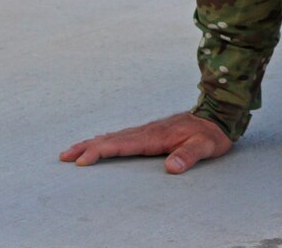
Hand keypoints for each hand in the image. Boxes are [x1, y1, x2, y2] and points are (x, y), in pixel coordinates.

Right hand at [59, 112, 232, 173]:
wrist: (217, 114)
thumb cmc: (210, 133)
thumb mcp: (205, 146)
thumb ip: (188, 156)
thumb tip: (171, 168)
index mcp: (154, 136)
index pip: (121, 145)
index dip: (100, 152)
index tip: (82, 160)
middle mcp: (146, 131)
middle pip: (110, 139)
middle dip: (86, 147)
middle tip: (64, 156)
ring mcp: (146, 130)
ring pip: (113, 136)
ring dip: (91, 143)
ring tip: (71, 151)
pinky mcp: (148, 132)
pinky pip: (120, 136)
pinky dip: (104, 140)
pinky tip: (98, 144)